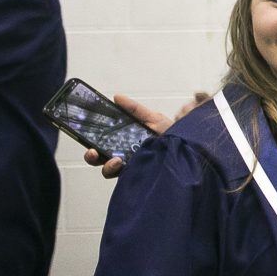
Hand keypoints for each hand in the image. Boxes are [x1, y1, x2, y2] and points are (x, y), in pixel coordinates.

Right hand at [82, 93, 203, 177]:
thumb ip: (135, 109)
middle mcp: (126, 155)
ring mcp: (133, 167)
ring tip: (115, 160)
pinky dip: (122, 173)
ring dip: (107, 166)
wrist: (192, 150)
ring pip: (110, 171)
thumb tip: (116, 96)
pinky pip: (126, 178)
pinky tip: (125, 166)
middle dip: (92, 157)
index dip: (90, 139)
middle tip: (92, 151)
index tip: (84, 133)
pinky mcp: (142, 176)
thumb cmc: (173, 133)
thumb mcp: (153, 118)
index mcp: (125, 141)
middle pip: (101, 159)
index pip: (103, 141)